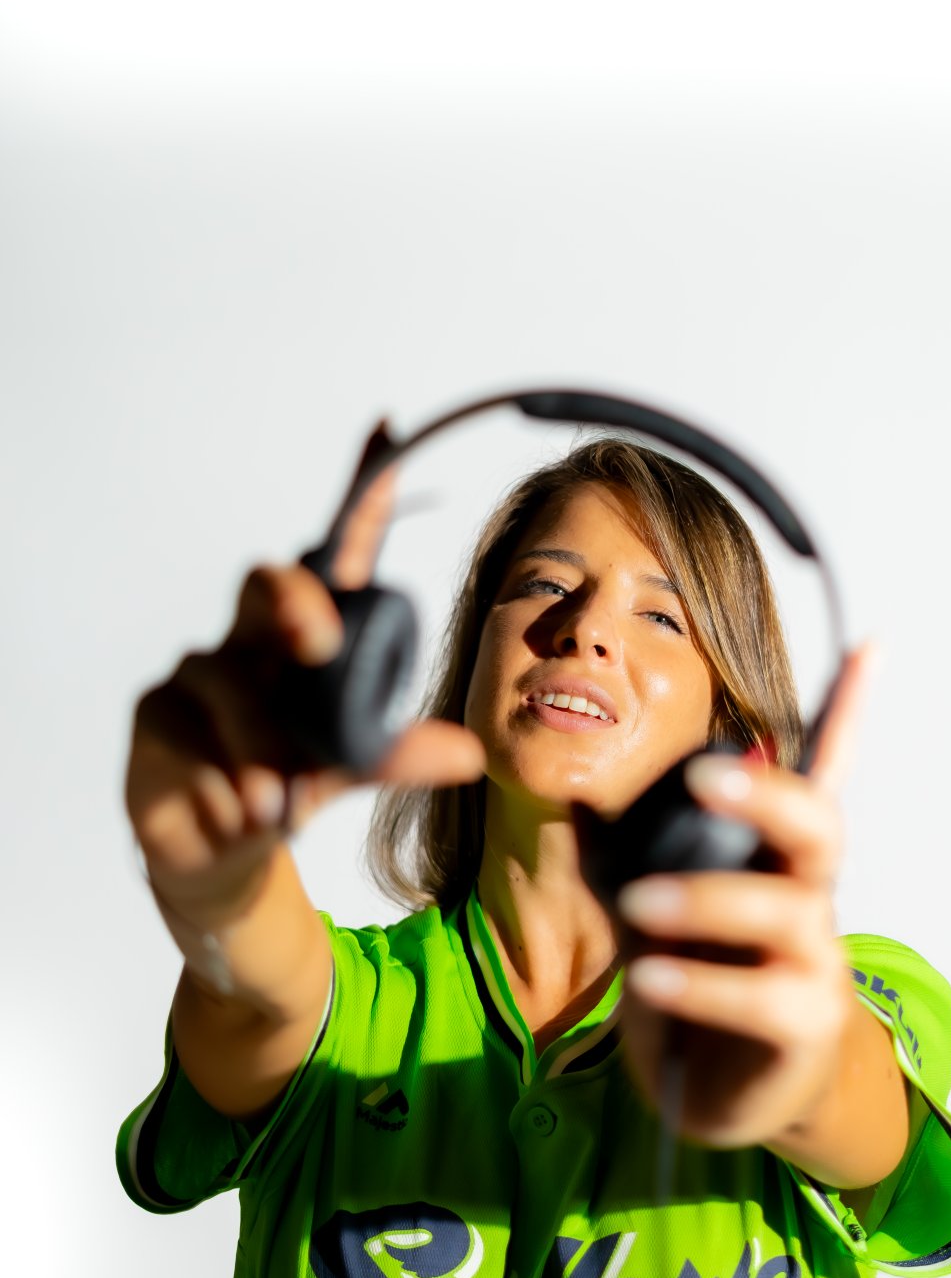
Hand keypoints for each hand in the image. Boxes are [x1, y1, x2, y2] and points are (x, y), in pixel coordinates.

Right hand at [126, 437, 484, 908]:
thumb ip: (398, 756)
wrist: (224, 848)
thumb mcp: (352, 769)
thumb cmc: (291, 782)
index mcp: (309, 637)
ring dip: (259, 746)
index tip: (387, 429)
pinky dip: (219, 777)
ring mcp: (199, 672)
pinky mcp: (156, 712)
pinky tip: (238, 810)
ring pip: (229, 683)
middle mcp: (253, 639)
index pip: (337, 557)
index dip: (362, 493)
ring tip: (278, 801)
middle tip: (318, 640)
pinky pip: (187, 731)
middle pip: (267, 584)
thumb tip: (467, 753)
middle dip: (293, 601)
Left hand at [614, 644, 877, 1149]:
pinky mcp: (803, 1025)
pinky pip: (761, 995)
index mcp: (775, 859)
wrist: (724, 1095)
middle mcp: (807, 898)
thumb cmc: (698, 987)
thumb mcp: (649, 919)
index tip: (871, 642)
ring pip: (785, 911)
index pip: (822, 773)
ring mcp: (814, 962)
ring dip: (707, 900)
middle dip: (769, 794)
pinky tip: (646, 976)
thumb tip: (577, 797)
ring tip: (637, 906)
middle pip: (819, 826)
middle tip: (705, 778)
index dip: (848, 711)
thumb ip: (619, 862)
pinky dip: (700, 980)